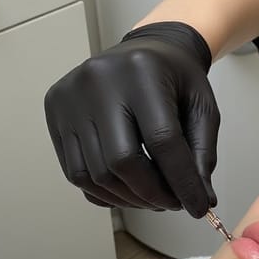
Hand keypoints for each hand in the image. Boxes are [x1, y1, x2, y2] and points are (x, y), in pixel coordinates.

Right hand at [43, 21, 219, 212]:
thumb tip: (201, 201)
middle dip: (152, 194)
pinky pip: (75, 171)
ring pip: (95, 174)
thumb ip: (202, 154)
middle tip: (172, 203)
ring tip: (152, 198)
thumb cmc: (175, 80)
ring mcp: (70, 97)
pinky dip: (104, 192)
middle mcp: (99, 81)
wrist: (145, 51)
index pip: (162, 141)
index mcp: (142, 73)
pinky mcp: (55, 112)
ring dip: (129, 198)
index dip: (182, 183)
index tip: (198, 207)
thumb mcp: (202, 108)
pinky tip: (127, 190)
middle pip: (122, 161)